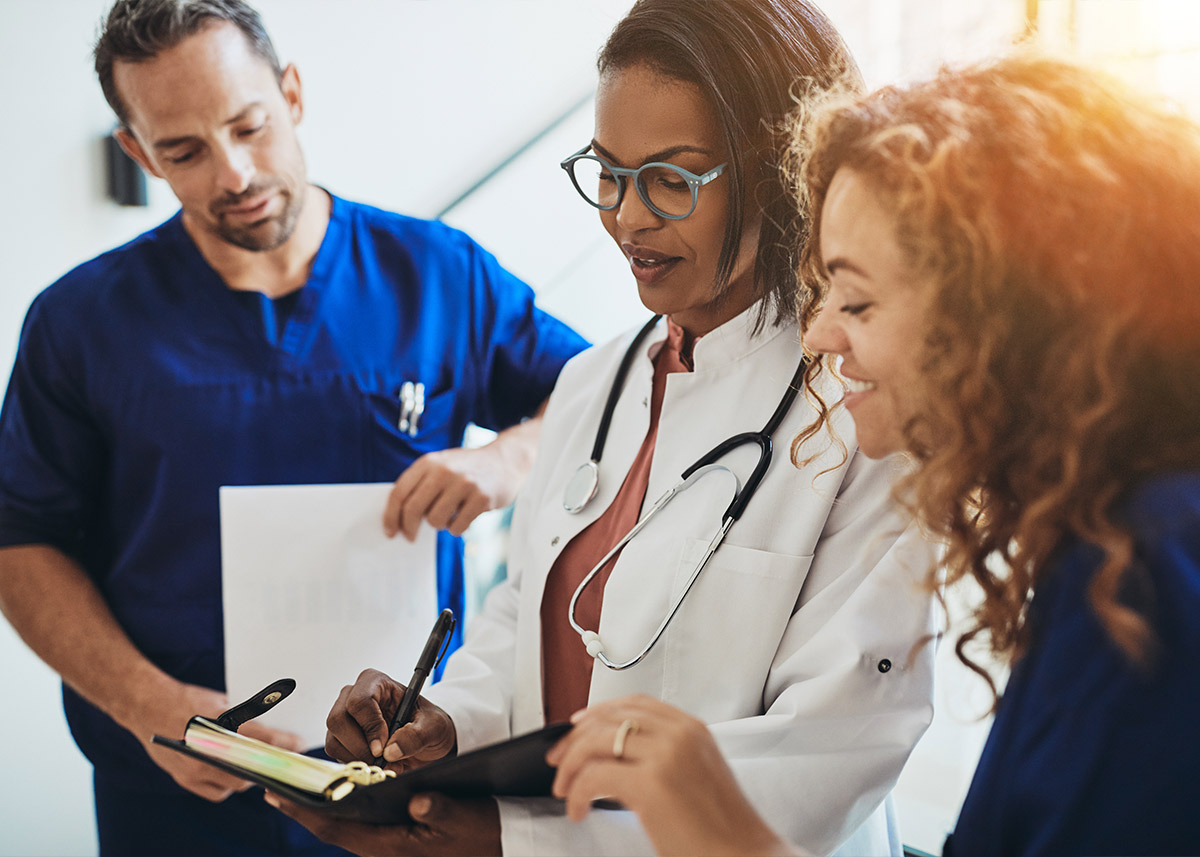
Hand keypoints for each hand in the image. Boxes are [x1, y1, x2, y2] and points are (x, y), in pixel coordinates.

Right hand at [137, 682, 305, 801]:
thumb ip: (245, 717)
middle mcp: (205, 749)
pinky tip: (234, 775)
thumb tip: (273, 731)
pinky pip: (215, 792)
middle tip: (283, 761)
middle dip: (268, 765)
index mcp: (218, 723)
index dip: (284, 743)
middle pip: (249, 769)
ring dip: (249, 777)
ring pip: (233, 784)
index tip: (300, 744)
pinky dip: (227, 786)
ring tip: (260, 766)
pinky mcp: (184, 778)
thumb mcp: (222, 701)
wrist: (147, 705)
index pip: (260, 738)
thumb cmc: (188, 699)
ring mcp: (193, 767)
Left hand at [265, 791, 500, 856]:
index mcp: (393, 846)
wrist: (500, 846)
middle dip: (303, 809)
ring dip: (319, 809)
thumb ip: (439, 808)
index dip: (304, 812)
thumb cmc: (482, 832)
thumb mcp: (465, 816)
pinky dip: (341, 809)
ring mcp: (388, 846)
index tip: (276, 795)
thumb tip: (416, 800)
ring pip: (343, 828)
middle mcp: (384, 849)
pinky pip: (358, 826)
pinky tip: (335, 793)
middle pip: (332, 829)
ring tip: (295, 788)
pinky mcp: (395, 840)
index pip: (337, 829)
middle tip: (272, 788)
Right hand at [325, 669, 455, 771]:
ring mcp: (344, 716)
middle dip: (360, 746)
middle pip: (338, 720)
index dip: (369, 727)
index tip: (382, 748)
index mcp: (377, 682)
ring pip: (333, 739)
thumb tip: (391, 750)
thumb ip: (416, 735)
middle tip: (381, 759)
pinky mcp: (340, 737)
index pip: (359, 701)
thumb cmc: (428, 723)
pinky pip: (335, 753)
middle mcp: (354, 695)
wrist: (425, 740)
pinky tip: (375, 763)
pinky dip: (355, 763)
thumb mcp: (434, 726)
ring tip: (384, 762)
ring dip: (357, 757)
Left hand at [383, 445, 518, 541]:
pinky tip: (465, 516)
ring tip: (450, 515)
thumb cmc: (467, 469)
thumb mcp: (441, 466)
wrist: (506, 461)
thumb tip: (399, 518)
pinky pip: (457, 526)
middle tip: (411, 537)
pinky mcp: (482, 498)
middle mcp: (444, 471)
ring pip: (435, 520)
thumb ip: (421, 485)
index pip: (399, 493)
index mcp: (429, 462)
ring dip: (440, 524)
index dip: (390, 516)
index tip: (390, 531)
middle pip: (413, 509)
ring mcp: (464, 484)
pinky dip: (457, 528)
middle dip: (409, 528)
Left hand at [546, 696, 795, 856]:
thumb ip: (666, 753)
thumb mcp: (698, 772)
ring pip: (595, 742)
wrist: (742, 855)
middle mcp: (679, 734)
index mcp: (691, 728)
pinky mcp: (651, 784)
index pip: (634, 704)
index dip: (598, 713)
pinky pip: (594, 776)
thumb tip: (618, 754)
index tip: (577, 727)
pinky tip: (578, 810)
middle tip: (559, 761)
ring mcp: (666, 756)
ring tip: (566, 791)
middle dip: (574, 738)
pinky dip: (577, 794)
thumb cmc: (722, 827)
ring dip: (571, 766)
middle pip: (609, 718)